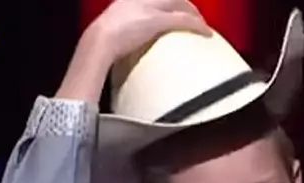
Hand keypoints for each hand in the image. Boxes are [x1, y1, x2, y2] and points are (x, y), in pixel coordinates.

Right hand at [56, 0, 210, 102]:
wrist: (97, 43)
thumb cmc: (98, 46)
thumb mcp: (109, 37)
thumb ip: (120, 39)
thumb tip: (122, 56)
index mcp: (126, 1)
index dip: (165, 3)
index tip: (172, 10)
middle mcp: (139, 0)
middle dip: (184, 5)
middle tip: (194, 16)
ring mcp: (148, 8)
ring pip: (180, 4)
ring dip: (194, 13)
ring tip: (202, 25)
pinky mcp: (157, 20)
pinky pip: (183, 20)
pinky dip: (197, 26)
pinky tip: (207, 33)